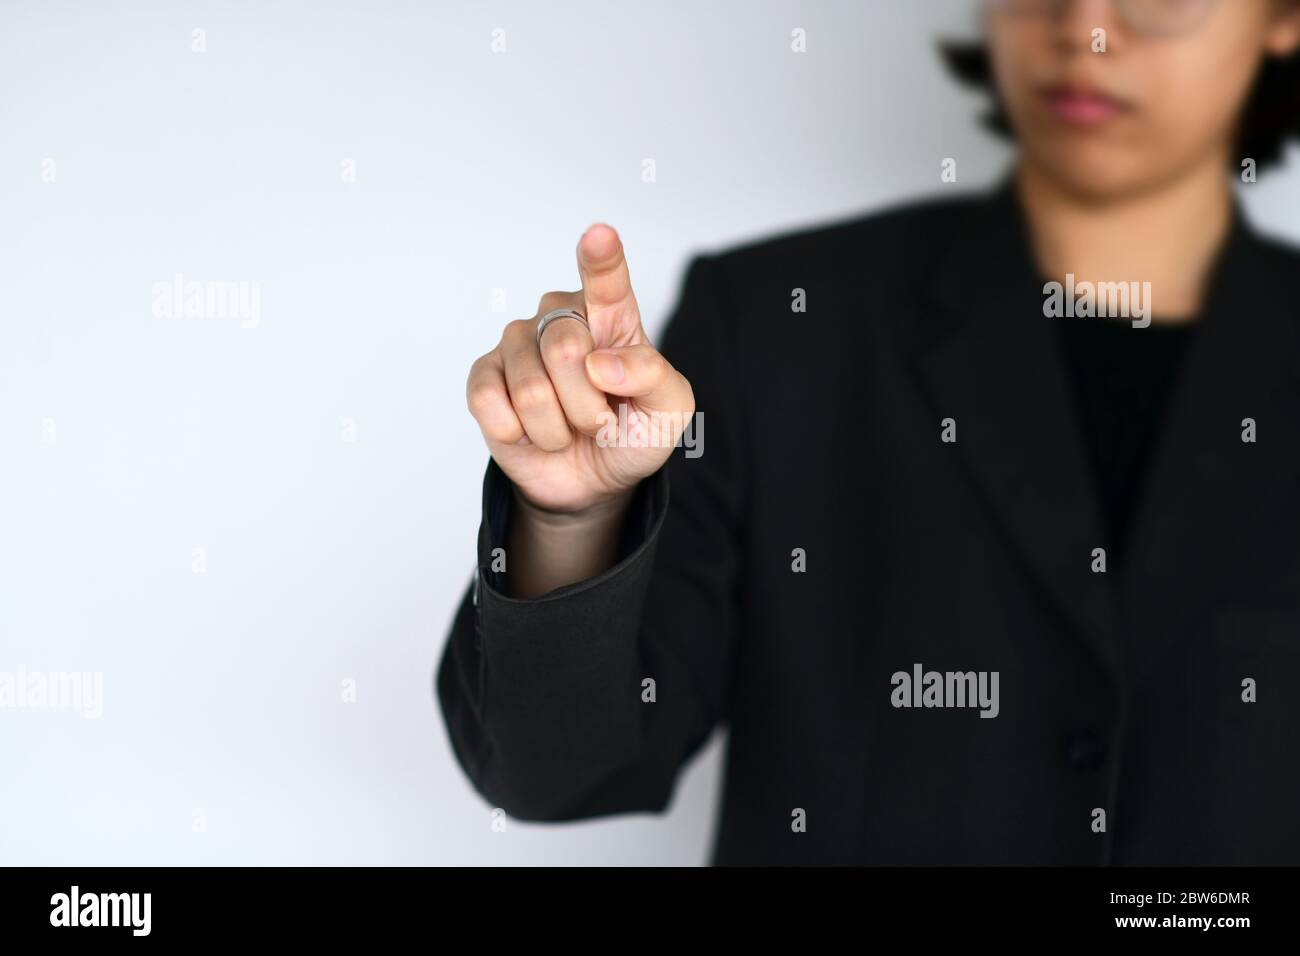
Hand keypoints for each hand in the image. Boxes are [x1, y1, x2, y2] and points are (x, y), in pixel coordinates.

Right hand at [466, 224, 694, 518]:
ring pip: (530, 388)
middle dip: (587, 405)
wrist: (592, 480)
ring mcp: (517, 344)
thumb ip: (652, 377)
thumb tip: (601, 365)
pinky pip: (491, 403)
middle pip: (564, 349)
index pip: (606, 280)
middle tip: (598, 419)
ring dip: (557, 428)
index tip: (599, 235)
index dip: (600, 258)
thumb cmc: (632, 430)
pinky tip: (529, 430)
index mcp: (611, 314)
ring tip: (567, 427)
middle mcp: (560, 317)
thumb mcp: (669, 410)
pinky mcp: (484, 377)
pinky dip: (519, 433)